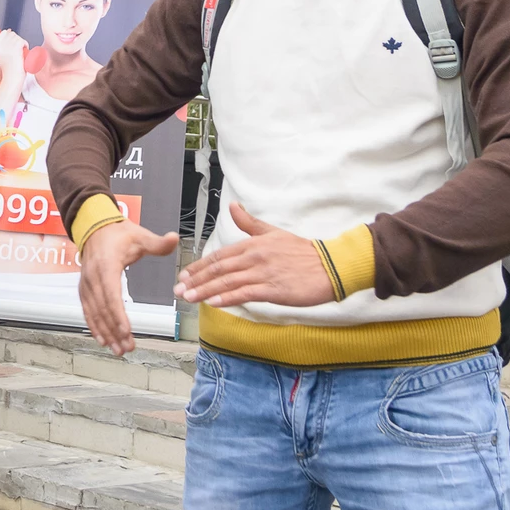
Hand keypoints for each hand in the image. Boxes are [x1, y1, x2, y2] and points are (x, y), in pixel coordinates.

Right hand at [0, 28, 27, 74]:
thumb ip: (2, 44)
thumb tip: (8, 30)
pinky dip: (25, 44)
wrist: (12, 79)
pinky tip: (25, 49)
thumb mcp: (2, 54)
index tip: (13, 44)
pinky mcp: (15, 50)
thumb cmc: (9, 67)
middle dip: (17, 38)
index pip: (3, 33)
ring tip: (22, 50)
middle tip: (19, 49)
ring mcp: (7, 49)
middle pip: (11, 34)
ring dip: (21, 41)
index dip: (10, 35)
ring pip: (17, 37)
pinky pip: (21, 41)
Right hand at [79, 219, 177, 354]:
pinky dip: (94, 327)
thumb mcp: (139, 236)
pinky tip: (102, 340)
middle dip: (114, 330)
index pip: (111, 294)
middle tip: (127, 348)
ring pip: (94, 313)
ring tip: (118, 350)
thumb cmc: (118, 234)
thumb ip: (157, 242)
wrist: (94, 228)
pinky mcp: (84, 290)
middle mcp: (93, 278)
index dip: (117, 314)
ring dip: (105, 333)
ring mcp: (86, 285)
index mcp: (106, 265)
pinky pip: (87, 311)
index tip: (126, 330)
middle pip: (103, 309)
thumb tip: (175, 238)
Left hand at [175, 204, 334, 308]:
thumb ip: (250, 223)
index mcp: (252, 244)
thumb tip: (233, 206)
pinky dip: (227, 298)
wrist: (330, 266)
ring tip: (189, 297)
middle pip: (218, 269)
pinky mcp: (273, 289)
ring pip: (227, 283)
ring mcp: (263, 273)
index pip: (219, 256)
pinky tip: (213, 303)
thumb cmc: (303, 252)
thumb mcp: (273, 233)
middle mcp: (254, 257)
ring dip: (205, 291)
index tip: (184, 274)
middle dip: (196, 280)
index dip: (200, 266)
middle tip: (178, 289)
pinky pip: (245, 294)